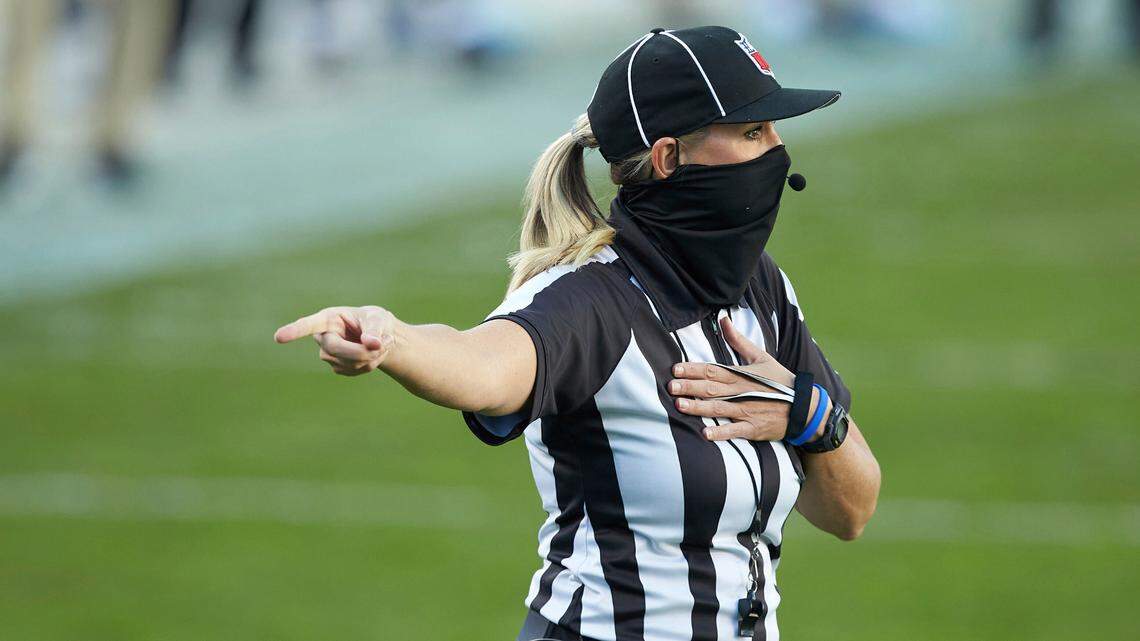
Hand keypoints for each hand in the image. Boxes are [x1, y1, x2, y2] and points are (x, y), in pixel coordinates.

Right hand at [274, 305, 396, 376]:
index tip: (279, 337)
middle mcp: (323, 337)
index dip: (295, 331)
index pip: (308, 325)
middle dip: (362, 350)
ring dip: (372, 355)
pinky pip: (356, 370)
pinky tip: (375, 354)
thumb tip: (371, 343)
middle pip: (335, 350)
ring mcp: (328, 355)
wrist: (379, 337)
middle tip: (385, 342)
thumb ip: (375, 329)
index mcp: (327, 319)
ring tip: (383, 342)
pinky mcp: (338, 368)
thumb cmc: (375, 321)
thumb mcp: (378, 318)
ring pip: (349, 362)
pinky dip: (372, 363)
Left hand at [668, 316, 803, 441]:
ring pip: (719, 408)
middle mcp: (741, 392)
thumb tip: (723, 320)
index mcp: (741, 375)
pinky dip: (721, 432)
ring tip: (680, 405)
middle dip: (690, 387)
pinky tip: (705, 433)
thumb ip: (739, 341)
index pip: (713, 369)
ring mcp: (747, 411)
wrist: (805, 407)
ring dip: (698, 407)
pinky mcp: (753, 428)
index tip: (676, 368)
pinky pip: (734, 431)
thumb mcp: (762, 357)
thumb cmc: (781, 381)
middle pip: (711, 388)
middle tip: (671, 386)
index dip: (693, 369)